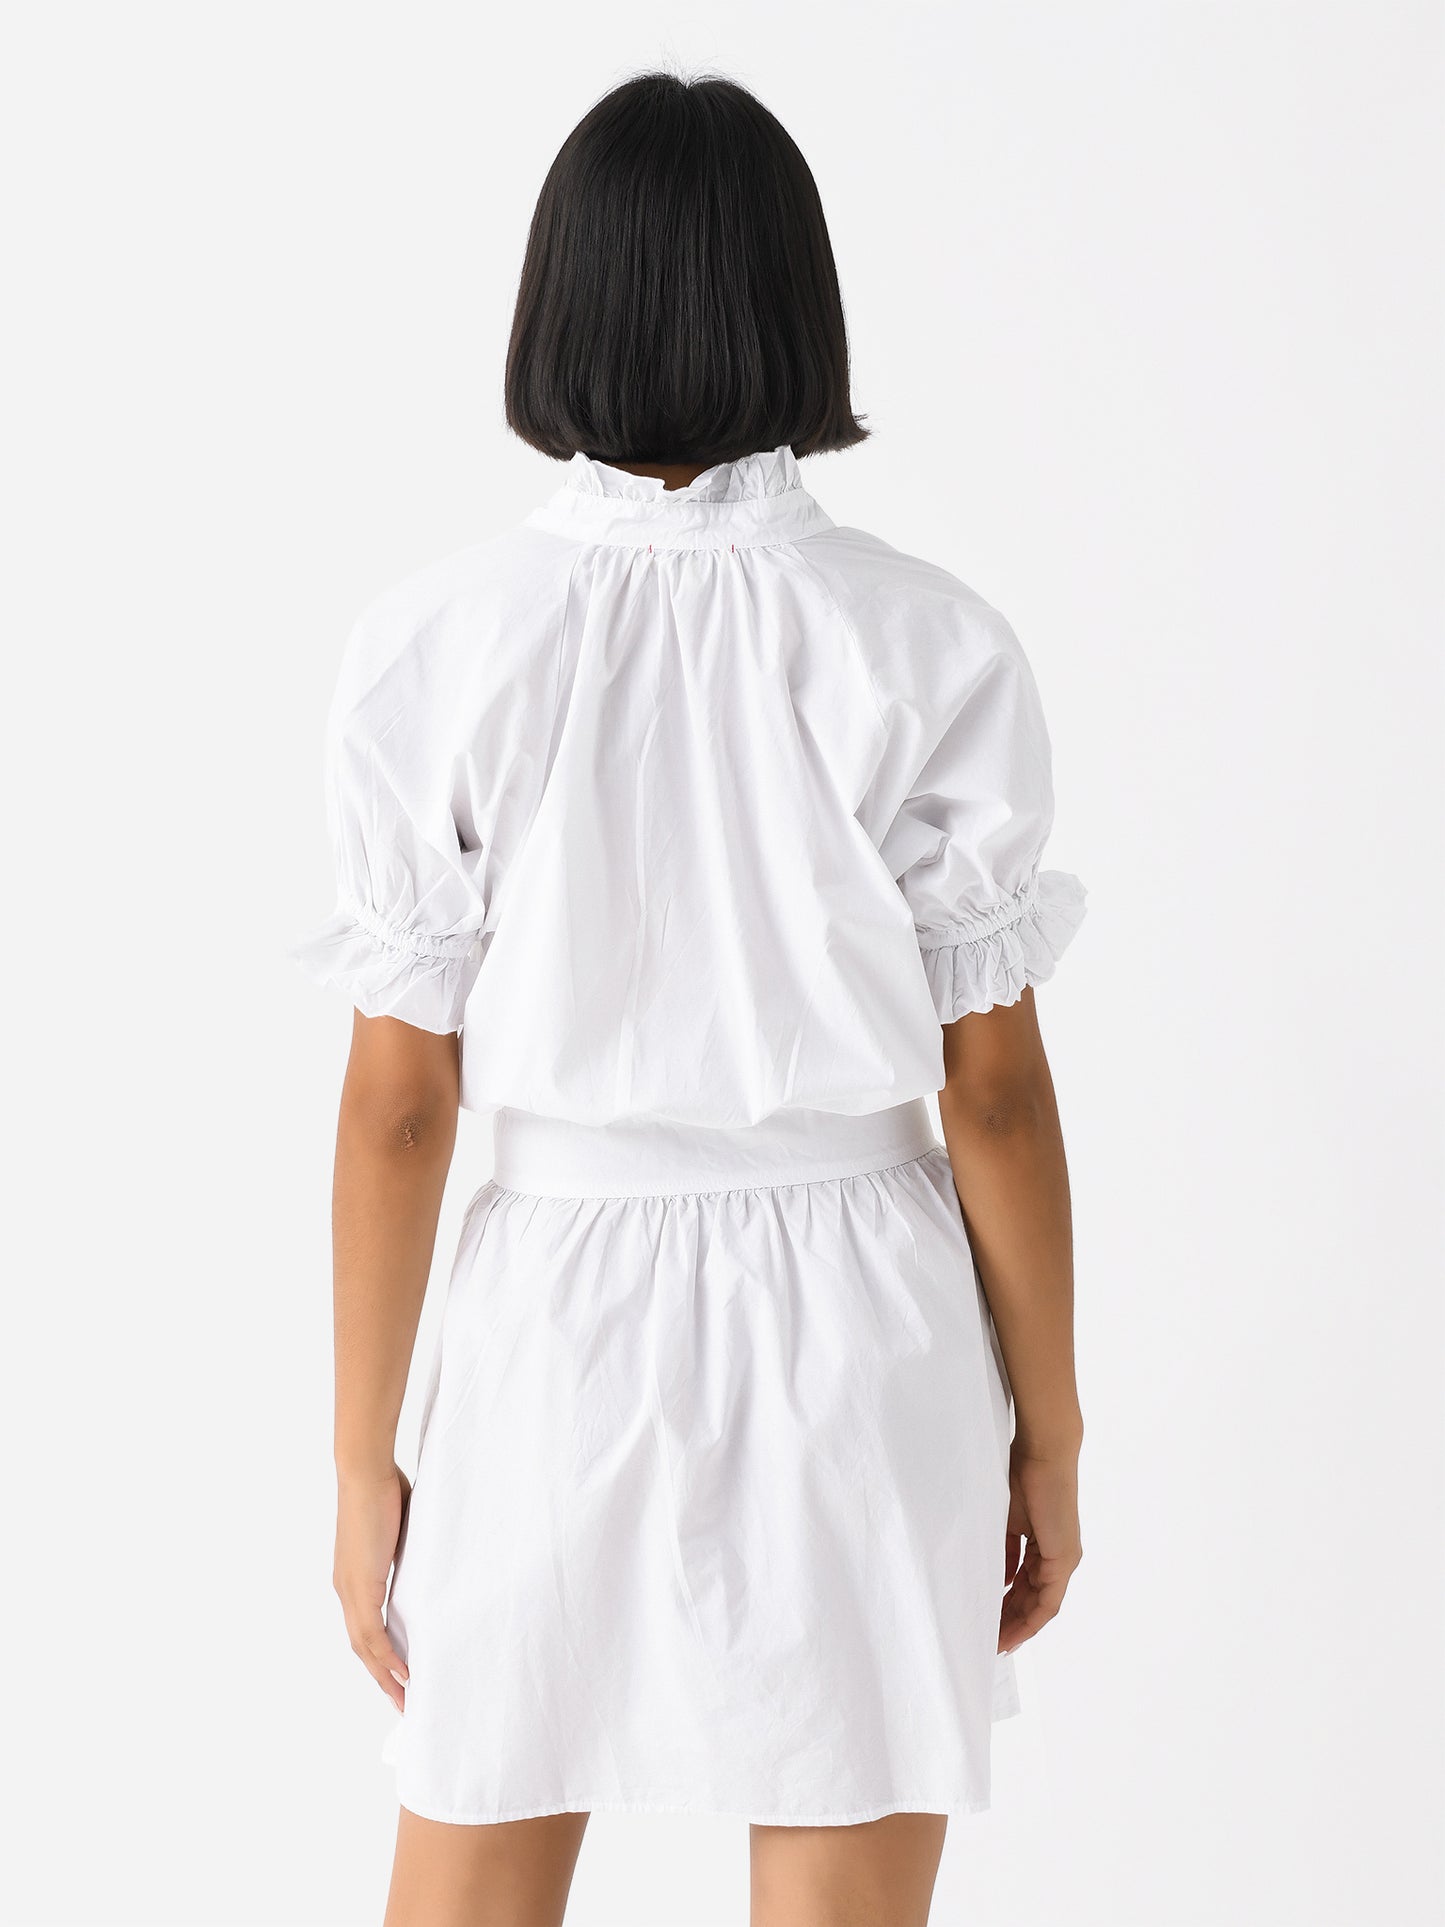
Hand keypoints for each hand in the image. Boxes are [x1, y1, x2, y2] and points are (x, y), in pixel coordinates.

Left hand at [334, 1463, 411, 1708]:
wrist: (366, 1471)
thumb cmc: (385, 1489)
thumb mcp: (401, 1533)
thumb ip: (407, 1554)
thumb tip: (428, 1564)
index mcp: (355, 1579)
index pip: (366, 1631)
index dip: (381, 1658)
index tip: (400, 1678)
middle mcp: (347, 1590)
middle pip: (363, 1648)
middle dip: (383, 1678)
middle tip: (404, 1704)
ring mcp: (351, 1589)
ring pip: (365, 1647)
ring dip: (385, 1676)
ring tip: (405, 1699)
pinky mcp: (360, 1584)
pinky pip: (372, 1632)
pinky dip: (386, 1657)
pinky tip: (402, 1674)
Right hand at [998, 1441, 1081, 1653]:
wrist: (1043, 1453)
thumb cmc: (1021, 1475)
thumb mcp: (1006, 1520)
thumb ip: (1003, 1550)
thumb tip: (996, 1578)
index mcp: (1043, 1546)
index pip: (1024, 1586)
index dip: (1006, 1606)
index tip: (987, 1623)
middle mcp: (1057, 1558)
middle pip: (1032, 1601)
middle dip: (1009, 1622)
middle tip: (987, 1642)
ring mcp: (1063, 1560)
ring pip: (1040, 1606)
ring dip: (1018, 1626)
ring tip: (995, 1644)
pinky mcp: (1063, 1559)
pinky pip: (1048, 1601)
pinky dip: (1030, 1619)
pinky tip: (1012, 1632)